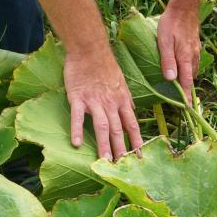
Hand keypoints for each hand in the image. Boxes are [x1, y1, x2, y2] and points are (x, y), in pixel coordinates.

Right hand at [64, 46, 141, 161]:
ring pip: (102, 126)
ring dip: (104, 145)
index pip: (131, 124)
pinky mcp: (78, 97)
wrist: (90, 49)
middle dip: (121, 150)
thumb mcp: (121, 82)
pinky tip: (76, 143)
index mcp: (122, 100)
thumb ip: (124, 99)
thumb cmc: (104, 65)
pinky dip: (78, 129)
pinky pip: (78, 116)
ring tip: (104, 162)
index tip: (139, 157)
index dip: (136, 141)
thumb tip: (132, 111)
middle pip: (118, 129)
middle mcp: (111, 103)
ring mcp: (95, 101)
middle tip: (122, 167)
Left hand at [157, 3, 201, 95]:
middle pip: (191, 78)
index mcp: (185, 58)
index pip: (186, 82)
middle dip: (187, 89)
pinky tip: (183, 68)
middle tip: (181, 100)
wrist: (184, 7)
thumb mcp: (164, 42)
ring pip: (193, 70)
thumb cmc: (171, 23)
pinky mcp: (195, 45)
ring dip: (188, 79)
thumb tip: (170, 79)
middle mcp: (193, 56)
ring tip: (182, 87)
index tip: (187, 108)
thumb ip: (167, 60)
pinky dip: (189, 69)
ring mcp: (195, 50)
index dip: (186, 95)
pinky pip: (193, 62)